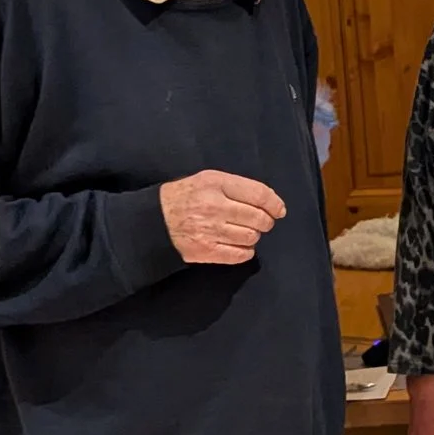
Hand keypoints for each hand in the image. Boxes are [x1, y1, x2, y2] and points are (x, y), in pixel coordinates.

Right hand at [159, 170, 285, 264]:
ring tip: (243, 231)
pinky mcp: (206, 251)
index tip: (279, 210)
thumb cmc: (186, 197)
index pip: (258, 194)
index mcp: (216, 184)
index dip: (275, 203)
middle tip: (261, 222)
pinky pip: (240, 254)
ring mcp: (210, 231)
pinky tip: (238, 245)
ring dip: (253, 236)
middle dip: (265, 221)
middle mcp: (214, 207)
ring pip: (251, 237)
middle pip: (259, 218)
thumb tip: (270, 201)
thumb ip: (237, 187)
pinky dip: (245, 251)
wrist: (154, 220)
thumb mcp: (208, 180)